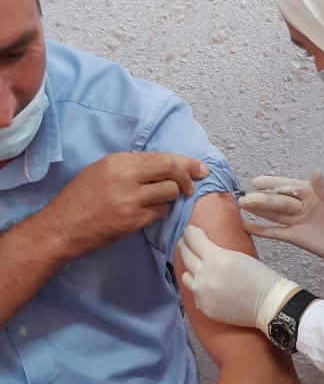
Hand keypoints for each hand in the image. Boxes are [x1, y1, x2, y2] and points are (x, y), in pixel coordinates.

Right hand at [50, 152, 208, 257]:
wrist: (65, 226)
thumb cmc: (81, 197)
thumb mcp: (101, 170)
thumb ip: (130, 166)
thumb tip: (162, 166)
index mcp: (118, 161)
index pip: (161, 157)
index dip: (184, 162)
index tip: (199, 168)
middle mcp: (126, 177)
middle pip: (170, 171)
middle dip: (186, 178)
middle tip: (191, 186)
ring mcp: (130, 201)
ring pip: (169, 193)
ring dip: (171, 196)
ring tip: (159, 199)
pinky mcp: (133, 221)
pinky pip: (159, 213)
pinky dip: (160, 211)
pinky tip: (149, 211)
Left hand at [178, 225, 299, 332]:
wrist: (269, 305)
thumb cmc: (260, 278)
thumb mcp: (238, 256)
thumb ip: (217, 251)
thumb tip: (204, 245)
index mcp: (216, 258)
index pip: (193, 239)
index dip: (189, 233)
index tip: (189, 231)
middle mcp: (204, 275)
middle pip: (185, 255)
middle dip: (185, 245)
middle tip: (186, 242)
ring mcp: (202, 293)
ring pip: (185, 276)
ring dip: (190, 269)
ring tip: (196, 267)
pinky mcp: (203, 307)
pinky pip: (194, 293)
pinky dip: (199, 287)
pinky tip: (206, 286)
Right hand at [240, 169, 323, 278]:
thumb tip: (315, 171)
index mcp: (311, 194)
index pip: (288, 187)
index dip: (272, 184)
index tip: (257, 181)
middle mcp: (301, 207)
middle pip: (278, 202)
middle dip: (261, 200)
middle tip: (244, 198)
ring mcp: (297, 222)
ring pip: (274, 215)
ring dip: (258, 212)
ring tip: (241, 207)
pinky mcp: (296, 237)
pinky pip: (276, 233)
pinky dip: (263, 230)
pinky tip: (249, 226)